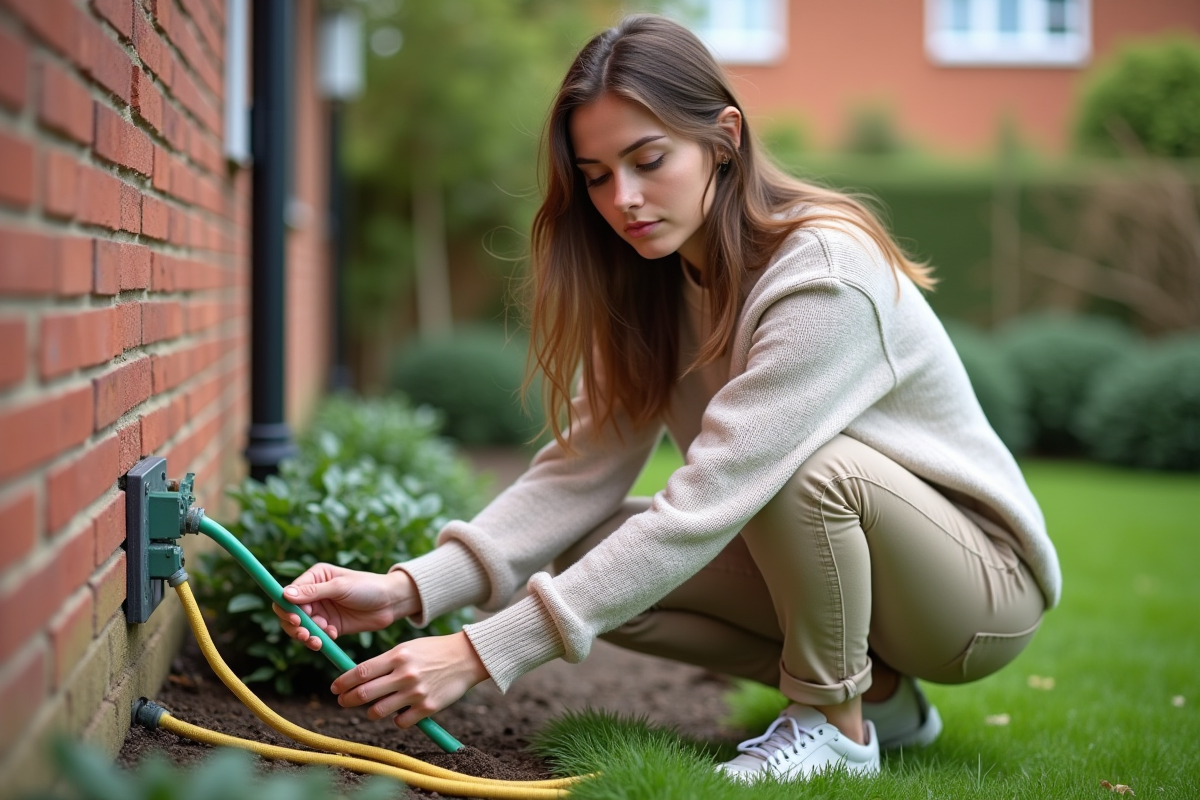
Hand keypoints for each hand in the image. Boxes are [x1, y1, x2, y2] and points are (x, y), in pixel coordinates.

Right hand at [272, 564, 421, 649]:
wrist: (391, 602)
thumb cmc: (368, 587)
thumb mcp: (340, 587)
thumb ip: (314, 592)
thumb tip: (285, 594)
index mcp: (315, 577)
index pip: (288, 593)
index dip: (286, 608)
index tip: (295, 619)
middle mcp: (314, 594)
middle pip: (290, 613)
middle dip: (295, 626)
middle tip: (305, 635)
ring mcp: (322, 611)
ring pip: (301, 627)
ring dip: (306, 635)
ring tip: (318, 641)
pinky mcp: (330, 626)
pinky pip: (316, 635)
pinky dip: (320, 639)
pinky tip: (333, 636)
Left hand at [331, 632, 488, 727]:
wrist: (467, 657)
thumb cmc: (433, 651)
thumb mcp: (407, 648)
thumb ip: (385, 662)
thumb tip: (358, 677)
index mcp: (398, 656)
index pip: (361, 672)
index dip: (343, 682)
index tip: (334, 688)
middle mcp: (404, 674)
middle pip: (364, 693)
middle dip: (347, 700)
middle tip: (342, 701)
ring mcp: (416, 692)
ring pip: (378, 711)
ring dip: (370, 712)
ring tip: (372, 709)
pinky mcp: (428, 707)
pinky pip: (400, 722)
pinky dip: (396, 720)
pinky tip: (399, 713)